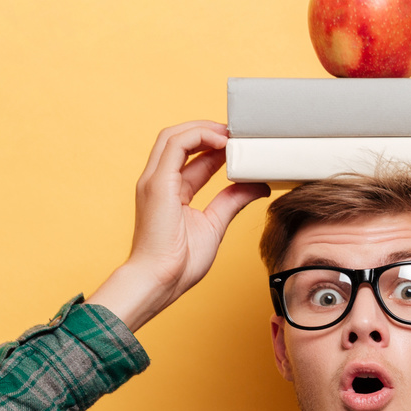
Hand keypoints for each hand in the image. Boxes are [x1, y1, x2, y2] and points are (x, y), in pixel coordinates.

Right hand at [89, 121, 269, 329]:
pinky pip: (175, 145)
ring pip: (174, 136)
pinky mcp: (157, 183)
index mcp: (169, 191)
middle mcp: (158, 181)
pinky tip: (222, 143)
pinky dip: (199, 137)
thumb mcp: (214, 224)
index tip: (238, 145)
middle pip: (179, 140)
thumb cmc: (180, 263)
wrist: (160, 281)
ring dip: (204, 129)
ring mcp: (154, 180)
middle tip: (237, 134)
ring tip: (232, 134)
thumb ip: (232, 201)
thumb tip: (256, 185)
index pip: (189, 156)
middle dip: (208, 131)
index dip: (213, 146)